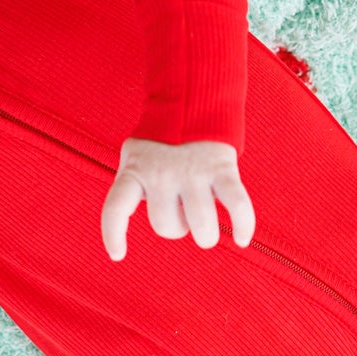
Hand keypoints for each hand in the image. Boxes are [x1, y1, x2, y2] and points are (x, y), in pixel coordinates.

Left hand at [101, 138, 255, 261]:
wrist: (193, 100)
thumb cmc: (162, 141)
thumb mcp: (137, 157)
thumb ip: (135, 185)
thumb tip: (138, 219)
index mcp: (135, 171)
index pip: (115, 208)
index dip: (113, 235)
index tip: (118, 255)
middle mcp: (161, 173)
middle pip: (166, 225)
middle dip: (176, 227)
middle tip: (182, 212)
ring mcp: (192, 172)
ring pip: (200, 225)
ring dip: (206, 235)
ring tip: (207, 230)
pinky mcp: (221, 169)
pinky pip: (236, 205)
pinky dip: (243, 226)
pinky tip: (242, 239)